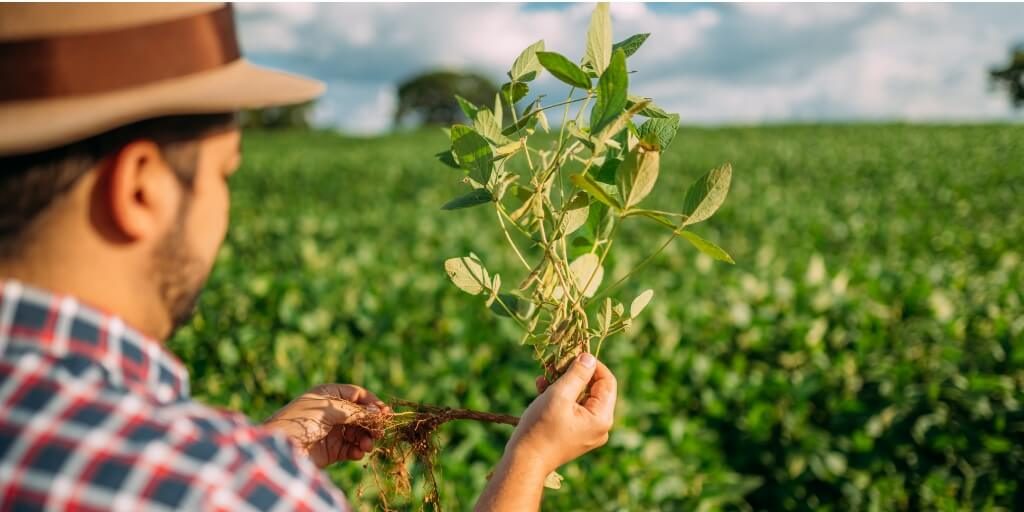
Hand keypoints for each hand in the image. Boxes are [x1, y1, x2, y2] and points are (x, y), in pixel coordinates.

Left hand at [263, 384, 390, 467]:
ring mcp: (330, 432)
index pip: (357, 395)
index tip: (386, 414)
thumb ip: (356, 411)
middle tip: (379, 433)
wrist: (280, 450)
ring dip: (365, 439)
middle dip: (370, 424)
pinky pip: (349, 449)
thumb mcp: (330, 410)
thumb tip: (378, 412)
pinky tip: (358, 454)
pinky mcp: (330, 451)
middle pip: (360, 415)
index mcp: (328, 395)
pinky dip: (356, 451)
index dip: (372, 403)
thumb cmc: (300, 422)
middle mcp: (331, 413)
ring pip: (356, 433)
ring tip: (367, 446)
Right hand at [506, 353, 616, 473]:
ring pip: (580, 398)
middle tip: (556, 363)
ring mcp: (587, 432)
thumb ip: (577, 374)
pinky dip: (559, 397)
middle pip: (594, 390)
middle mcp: (600, 427)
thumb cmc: (541, 427)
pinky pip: (572, 409)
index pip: (607, 381)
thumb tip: (589, 357)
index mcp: (602, 418)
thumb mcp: (559, 395)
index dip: (592, 364)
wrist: (524, 461)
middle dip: (574, 374)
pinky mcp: (574, 434)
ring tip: (544, 375)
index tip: (573, 354)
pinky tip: (541, 387)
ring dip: (563, 384)